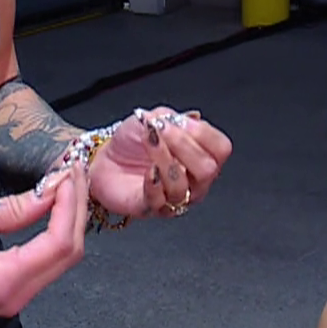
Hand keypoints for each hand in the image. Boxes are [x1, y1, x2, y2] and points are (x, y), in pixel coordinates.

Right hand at [0, 165, 87, 317]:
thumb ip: (12, 208)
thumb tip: (51, 191)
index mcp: (2, 281)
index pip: (59, 242)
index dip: (69, 204)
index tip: (69, 173)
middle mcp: (13, 298)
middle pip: (69, 255)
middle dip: (76, 210)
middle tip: (75, 174)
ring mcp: (12, 301)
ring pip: (61, 261)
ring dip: (68, 222)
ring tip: (67, 186)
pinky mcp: (8, 295)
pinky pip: (45, 265)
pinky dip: (55, 235)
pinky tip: (54, 209)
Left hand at [89, 107, 233, 218]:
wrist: (106, 159)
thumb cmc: (132, 141)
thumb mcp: (154, 118)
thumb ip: (174, 118)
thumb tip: (192, 120)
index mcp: (201, 155)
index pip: (221, 148)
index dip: (203, 133)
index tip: (178, 121)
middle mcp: (194, 179)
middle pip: (208, 168)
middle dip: (183, 145)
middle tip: (161, 129)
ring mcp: (176, 197)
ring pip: (182, 185)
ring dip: (163, 158)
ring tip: (148, 141)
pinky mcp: (154, 208)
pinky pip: (160, 200)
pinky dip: (153, 182)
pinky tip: (147, 170)